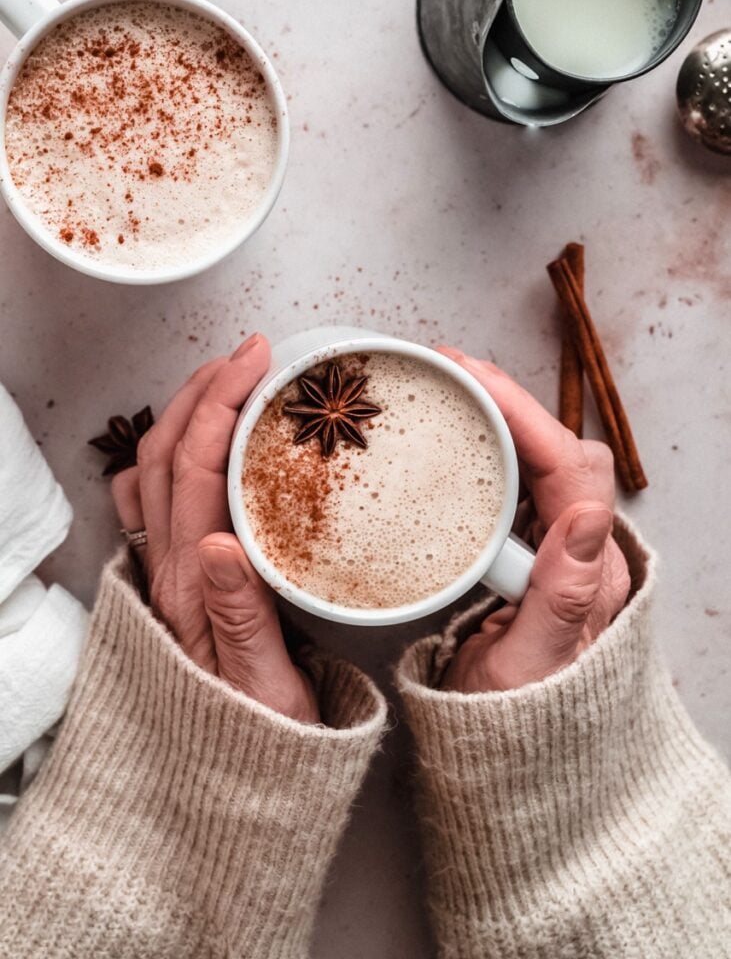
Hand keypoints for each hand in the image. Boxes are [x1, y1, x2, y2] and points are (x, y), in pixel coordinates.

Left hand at [111, 334, 318, 722]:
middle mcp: (172, 571)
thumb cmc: (260, 733)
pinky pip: (155, 502)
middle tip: (250, 354)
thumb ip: (242, 615)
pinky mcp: (179, 579)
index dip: (223, 405)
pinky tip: (199, 442)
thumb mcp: (266, 685)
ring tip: (227, 380)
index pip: (196, 470)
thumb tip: (222, 543)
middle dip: (205, 391)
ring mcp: (169, 573)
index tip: (257, 363)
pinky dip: (174, 455)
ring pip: (153, 471)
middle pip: (167, 456)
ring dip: (186, 413)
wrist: (232, 778)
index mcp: (196, 586)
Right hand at [438, 348, 630, 692]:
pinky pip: (510, 483)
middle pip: (553, 447)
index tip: (468, 376)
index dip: (521, 411)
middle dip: (503, 398)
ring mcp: (550, 548)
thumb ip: (559, 596)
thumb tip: (585, 513)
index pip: (568, 464)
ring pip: (533, 458)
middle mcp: (577, 549)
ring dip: (492, 417)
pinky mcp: (523, 552)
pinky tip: (449, 442)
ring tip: (443, 391)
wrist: (508, 753)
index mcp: (588, 570)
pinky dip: (480, 449)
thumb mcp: (534, 667)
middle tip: (443, 370)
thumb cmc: (520, 720)